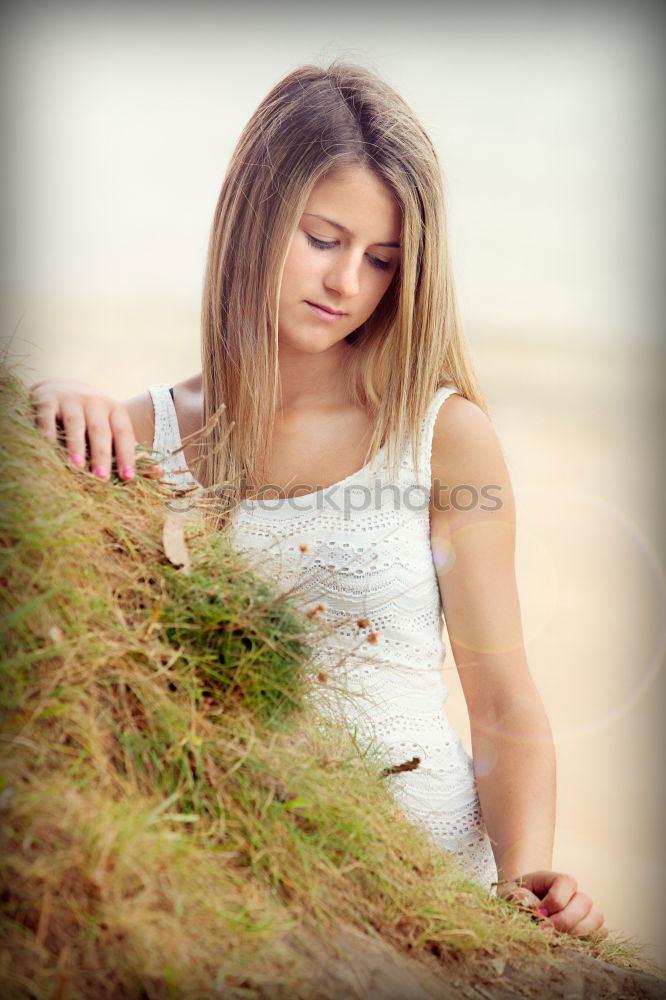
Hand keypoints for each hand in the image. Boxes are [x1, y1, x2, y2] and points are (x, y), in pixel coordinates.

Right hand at [29, 378, 160, 481]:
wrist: (60, 390)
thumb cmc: (91, 420)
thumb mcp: (111, 430)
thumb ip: (130, 452)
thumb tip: (159, 474)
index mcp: (115, 411)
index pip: (124, 433)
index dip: (127, 455)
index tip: (128, 477)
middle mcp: (95, 402)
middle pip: (101, 430)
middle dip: (102, 454)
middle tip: (102, 478)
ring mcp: (70, 399)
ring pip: (75, 423)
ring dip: (76, 445)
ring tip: (77, 466)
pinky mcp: (47, 400)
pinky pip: (47, 416)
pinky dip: (48, 431)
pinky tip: (48, 447)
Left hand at [497, 870, 606, 937]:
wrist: (523, 908)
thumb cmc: (516, 899)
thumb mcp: (509, 893)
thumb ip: (519, 898)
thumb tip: (536, 912)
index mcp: (556, 879)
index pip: (566, 883)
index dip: (554, 901)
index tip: (537, 913)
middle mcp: (574, 893)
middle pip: (585, 902)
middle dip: (565, 920)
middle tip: (545, 930)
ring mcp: (585, 911)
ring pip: (596, 918)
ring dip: (577, 932)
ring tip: (556, 938)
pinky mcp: (590, 928)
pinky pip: (601, 934)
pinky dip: (588, 941)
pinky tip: (568, 944)